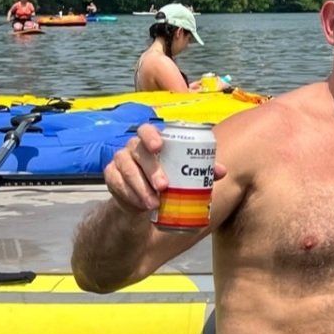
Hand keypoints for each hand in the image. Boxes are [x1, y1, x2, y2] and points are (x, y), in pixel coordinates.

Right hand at [104, 127, 227, 217]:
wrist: (146, 201)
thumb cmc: (169, 179)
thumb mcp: (185, 175)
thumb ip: (202, 170)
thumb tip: (221, 171)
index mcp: (152, 141)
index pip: (147, 129)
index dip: (151, 135)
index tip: (158, 146)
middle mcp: (134, 147)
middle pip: (138, 151)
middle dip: (151, 169)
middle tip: (163, 186)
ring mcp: (120, 161)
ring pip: (126, 168)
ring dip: (139, 186)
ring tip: (153, 203)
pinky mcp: (111, 177)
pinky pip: (116, 183)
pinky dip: (128, 195)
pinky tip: (140, 205)